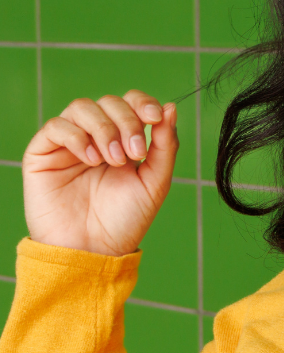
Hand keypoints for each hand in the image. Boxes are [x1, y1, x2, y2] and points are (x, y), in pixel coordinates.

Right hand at [21, 90, 179, 256]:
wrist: (94, 251)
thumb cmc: (125, 219)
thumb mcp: (156, 181)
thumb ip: (166, 145)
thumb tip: (171, 107)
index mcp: (124, 138)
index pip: (131, 102)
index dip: (143, 103)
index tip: (156, 118)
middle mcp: (96, 136)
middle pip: (110, 101)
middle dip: (127, 122)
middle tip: (134, 153)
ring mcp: (69, 143)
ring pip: (83, 107)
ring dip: (104, 129)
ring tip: (112, 160)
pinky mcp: (43, 154)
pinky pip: (56, 126)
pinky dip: (76, 137)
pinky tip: (91, 160)